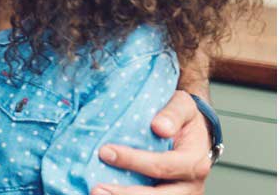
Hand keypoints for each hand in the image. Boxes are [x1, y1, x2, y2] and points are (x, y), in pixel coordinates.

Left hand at [93, 91, 211, 194]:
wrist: (195, 133)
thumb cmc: (185, 119)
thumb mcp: (183, 107)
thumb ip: (173, 114)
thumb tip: (160, 127)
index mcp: (195, 162)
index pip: (162, 166)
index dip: (133, 161)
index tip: (105, 152)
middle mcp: (191, 184)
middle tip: (97, 189)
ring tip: (98, 194)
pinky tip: (107, 194)